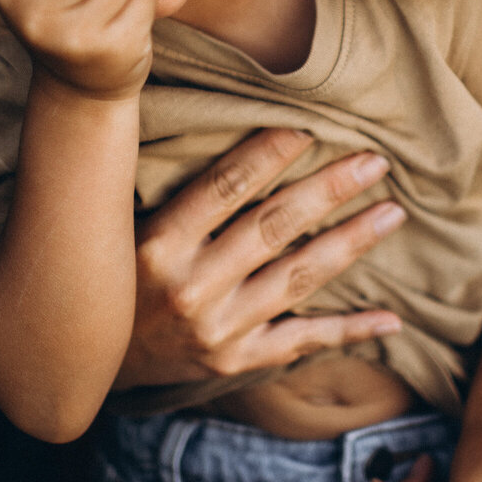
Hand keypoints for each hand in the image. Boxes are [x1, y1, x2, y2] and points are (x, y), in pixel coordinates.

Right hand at [116, 128, 407, 388]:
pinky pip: (301, 342)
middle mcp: (190, 288)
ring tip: (391, 213)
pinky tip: (390, 320)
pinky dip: (349, 331)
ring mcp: (217, 329)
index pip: (225, 187)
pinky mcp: (235, 361)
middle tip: (375, 161)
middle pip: (274, 227)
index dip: (271, 154)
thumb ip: (169, 187)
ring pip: (298, 278)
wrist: (90, 359)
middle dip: (330, 191)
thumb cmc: (114, 272)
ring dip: (351, 243)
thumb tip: (221, 120)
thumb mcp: (122, 225)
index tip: (311, 127)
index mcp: (157, 243)